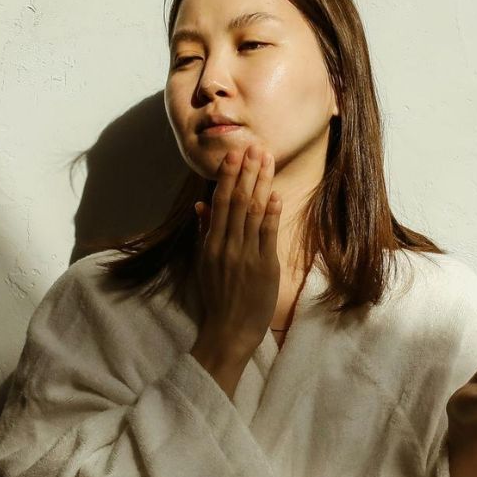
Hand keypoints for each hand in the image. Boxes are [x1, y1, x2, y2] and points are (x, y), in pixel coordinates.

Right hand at [191, 142, 280, 373]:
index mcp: (211, 244)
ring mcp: (245, 255)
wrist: (229, 328)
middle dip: (246, 172)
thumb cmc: (217, 296)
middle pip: (237, 201)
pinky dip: (270, 214)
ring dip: (261, 184)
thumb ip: (204, 232)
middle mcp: (227, 246)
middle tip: (254, 148)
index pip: (220, 203)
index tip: (235, 155)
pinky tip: (275, 195)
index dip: (228, 177)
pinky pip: (267, 235)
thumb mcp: (203, 262)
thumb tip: (201, 204)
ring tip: (266, 162)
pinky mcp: (263, 266)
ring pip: (252, 212)